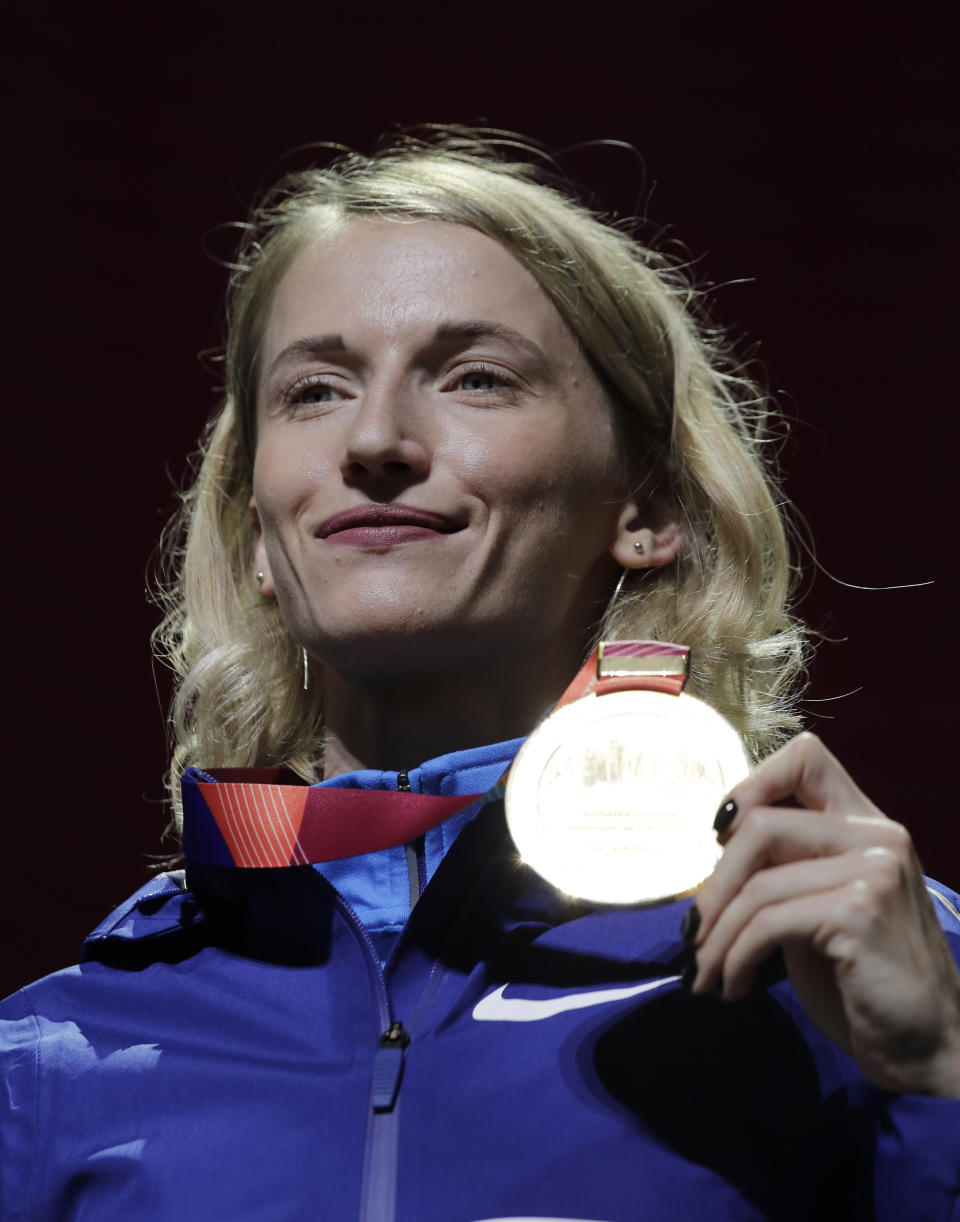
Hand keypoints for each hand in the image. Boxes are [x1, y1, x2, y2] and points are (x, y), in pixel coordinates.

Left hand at [687, 732, 959, 1095]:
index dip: (751, 785)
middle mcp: (878, 836)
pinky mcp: (861, 912)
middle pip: (760, 824)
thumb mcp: (819, 907)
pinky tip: (733, 987)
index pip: (805, 758)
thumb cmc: (863, 982)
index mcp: (867, 825)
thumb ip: (785, 868)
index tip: (719, 838)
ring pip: (758, 881)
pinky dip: (736, 957)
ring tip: (705, 972)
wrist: (927, 1050)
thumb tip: (715, 855)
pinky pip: (768, 922)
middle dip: (713, 884)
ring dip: (716, 934)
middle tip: (694, 932)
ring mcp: (874, 871)